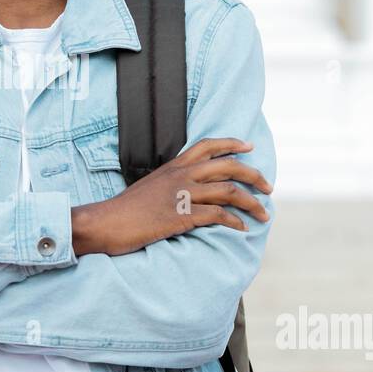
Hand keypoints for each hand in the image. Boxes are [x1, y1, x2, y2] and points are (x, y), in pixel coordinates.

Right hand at [71, 137, 271, 256]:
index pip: (207, 146)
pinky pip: (217, 215)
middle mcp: (180, 176)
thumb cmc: (125, 210)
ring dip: (252, 203)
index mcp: (173, 166)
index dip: (232, 144)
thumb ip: (170, 184)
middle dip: (253, 175)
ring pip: (229, 191)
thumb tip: (187, 191)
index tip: (249, 148)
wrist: (104, 222)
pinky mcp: (181, 216)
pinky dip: (234, 221)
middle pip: (227, 166)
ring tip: (263, 214)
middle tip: (267, 187)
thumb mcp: (150, 187)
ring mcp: (181, 195)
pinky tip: (241, 228)